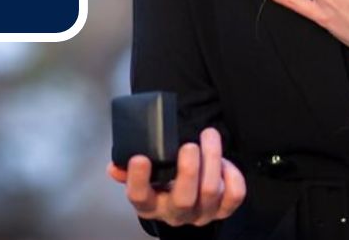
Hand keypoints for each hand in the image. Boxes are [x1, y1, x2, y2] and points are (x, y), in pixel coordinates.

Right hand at [106, 127, 246, 226]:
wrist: (183, 199)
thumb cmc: (162, 181)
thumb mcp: (143, 177)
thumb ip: (128, 171)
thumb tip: (115, 167)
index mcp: (150, 204)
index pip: (139, 197)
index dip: (137, 179)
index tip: (140, 158)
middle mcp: (175, 213)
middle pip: (183, 199)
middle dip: (189, 171)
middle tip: (189, 145)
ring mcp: (201, 213)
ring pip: (211, 192)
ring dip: (212, 160)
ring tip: (209, 136)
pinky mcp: (223, 209)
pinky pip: (234, 196)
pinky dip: (233, 175)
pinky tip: (224, 160)